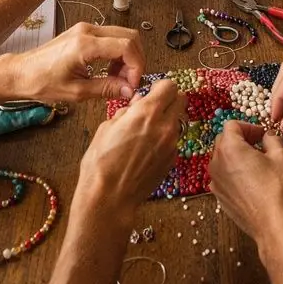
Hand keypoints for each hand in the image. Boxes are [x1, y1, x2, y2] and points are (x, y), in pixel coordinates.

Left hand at [1, 21, 144, 103]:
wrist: (21, 73)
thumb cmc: (42, 82)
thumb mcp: (77, 92)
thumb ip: (107, 89)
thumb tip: (130, 90)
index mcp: (85, 44)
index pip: (126, 47)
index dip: (136, 66)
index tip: (133, 85)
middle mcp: (88, 30)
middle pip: (130, 36)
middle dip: (136, 60)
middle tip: (130, 82)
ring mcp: (85, 29)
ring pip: (122, 35)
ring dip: (127, 57)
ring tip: (119, 79)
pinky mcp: (83, 32)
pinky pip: (110, 37)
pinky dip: (117, 53)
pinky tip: (110, 71)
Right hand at [79, 78, 184, 212]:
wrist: (109, 197)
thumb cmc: (101, 162)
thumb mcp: (107, 127)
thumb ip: (127, 111)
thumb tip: (137, 103)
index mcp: (147, 112)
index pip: (169, 86)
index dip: (160, 87)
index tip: (151, 92)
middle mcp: (165, 126)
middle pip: (181, 100)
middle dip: (169, 100)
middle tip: (153, 107)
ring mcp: (171, 145)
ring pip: (177, 122)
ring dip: (167, 121)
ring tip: (146, 132)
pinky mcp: (172, 161)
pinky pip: (173, 141)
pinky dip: (164, 140)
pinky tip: (147, 150)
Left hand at [210, 122, 282, 260]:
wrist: (277, 227)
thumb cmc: (280, 192)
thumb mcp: (282, 156)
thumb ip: (272, 139)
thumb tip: (268, 136)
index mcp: (230, 149)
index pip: (232, 125)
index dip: (250, 126)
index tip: (263, 134)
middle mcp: (217, 165)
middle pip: (224, 141)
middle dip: (242, 140)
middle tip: (261, 146)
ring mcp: (216, 183)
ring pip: (223, 160)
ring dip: (238, 157)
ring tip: (259, 164)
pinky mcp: (220, 198)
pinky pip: (224, 178)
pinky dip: (235, 174)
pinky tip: (254, 182)